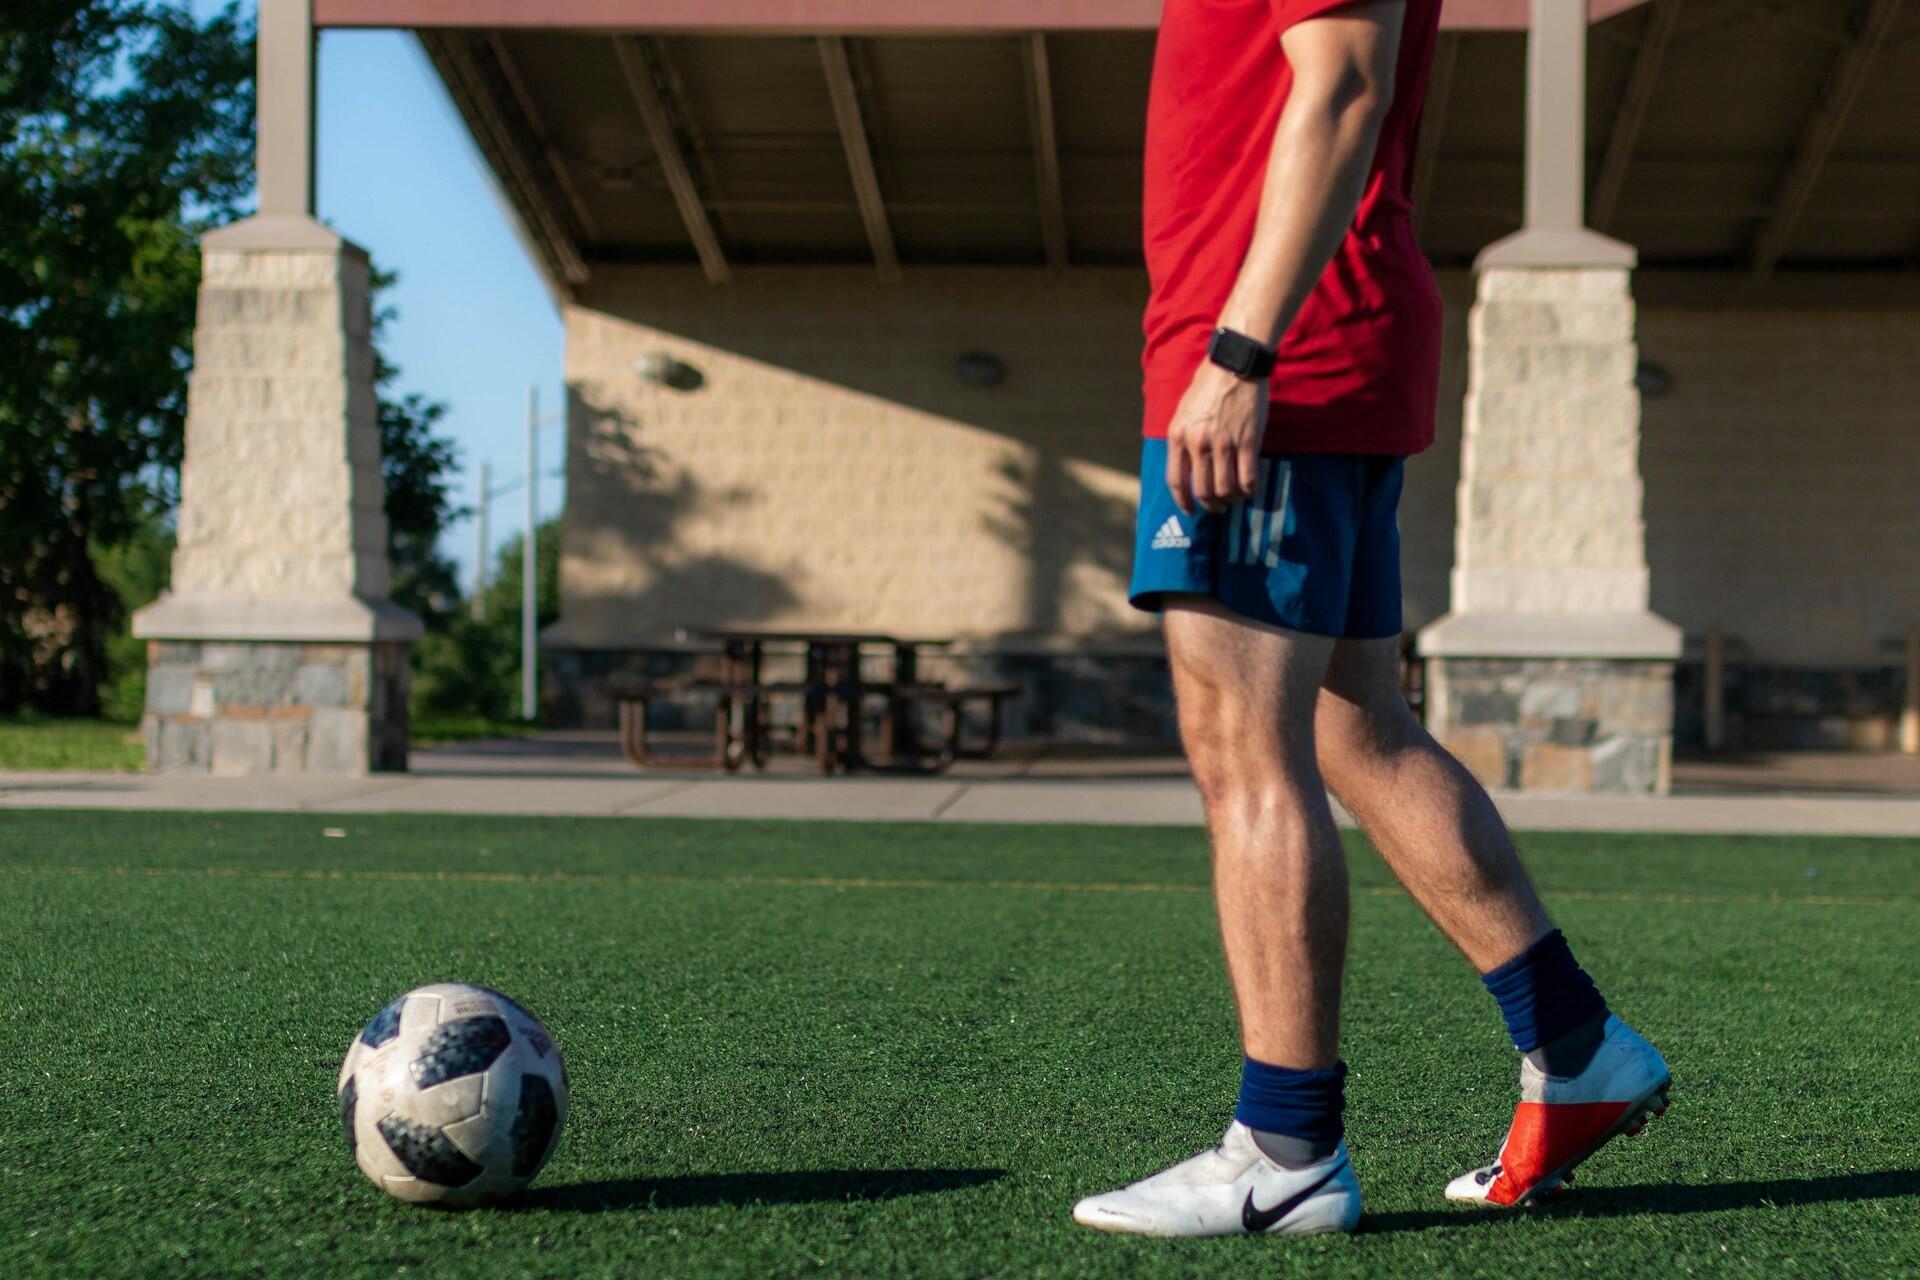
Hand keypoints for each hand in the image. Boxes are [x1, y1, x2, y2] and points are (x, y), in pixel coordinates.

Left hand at [1165, 362, 1267, 514]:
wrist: (1234, 366)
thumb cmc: (1207, 387)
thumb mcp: (1183, 412)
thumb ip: (1182, 440)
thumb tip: (1185, 469)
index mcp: (1178, 436)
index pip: (1176, 481)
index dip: (1183, 501)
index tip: (1190, 510)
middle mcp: (1198, 443)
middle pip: (1203, 490)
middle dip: (1210, 505)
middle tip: (1217, 507)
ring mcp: (1224, 444)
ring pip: (1226, 489)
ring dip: (1230, 499)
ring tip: (1234, 498)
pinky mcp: (1247, 442)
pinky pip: (1248, 478)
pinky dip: (1249, 490)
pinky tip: (1250, 490)